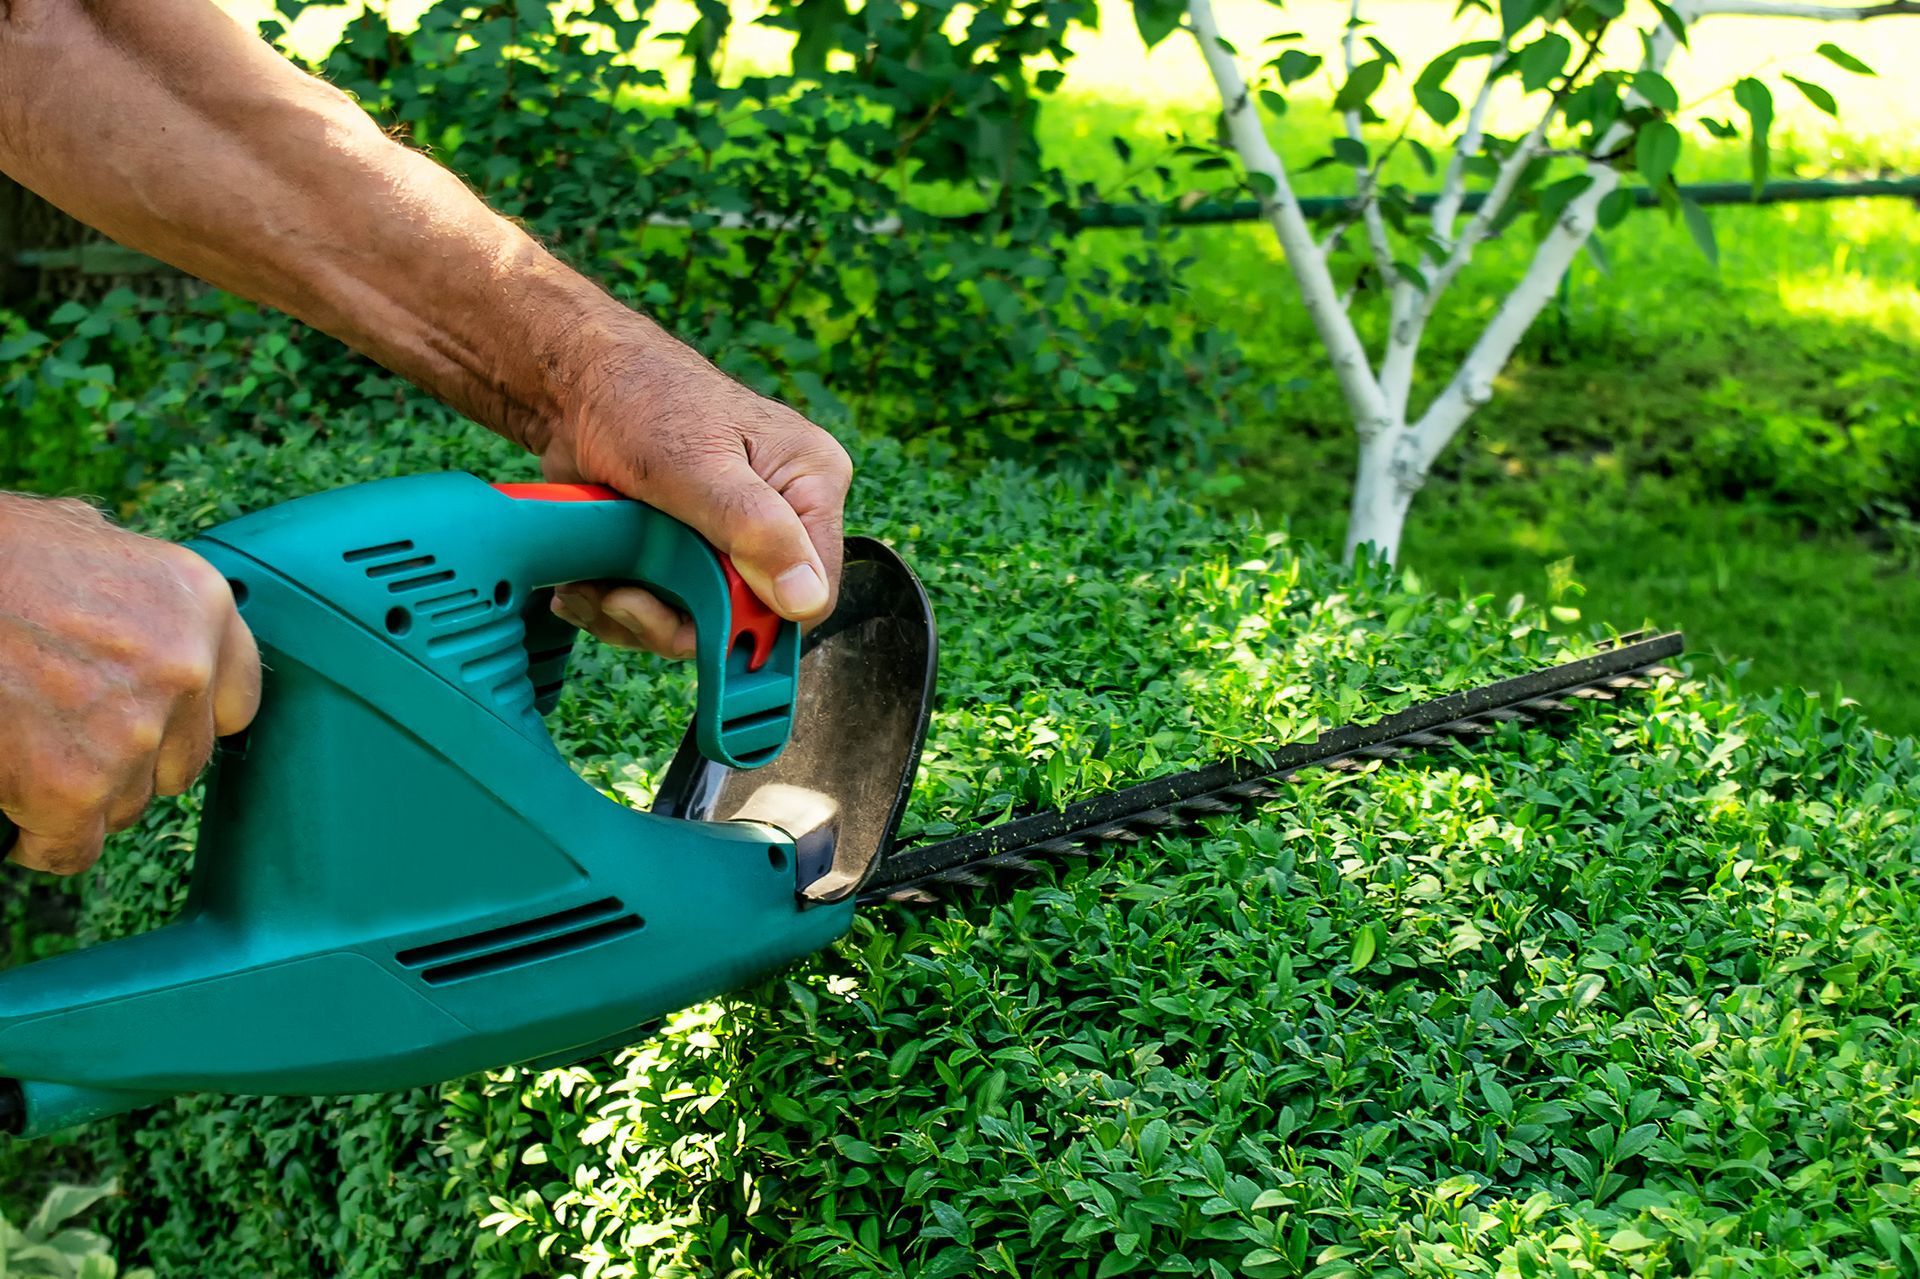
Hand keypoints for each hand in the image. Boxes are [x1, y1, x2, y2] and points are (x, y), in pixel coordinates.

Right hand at [0, 496, 260, 873]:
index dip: (184, 721)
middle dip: (131, 761)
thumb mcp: (87, 539)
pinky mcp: (73, 787)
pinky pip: (73, 846)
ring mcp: (135, 733)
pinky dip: (42, 840)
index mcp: (200, 603)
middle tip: (72, 738)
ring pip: (128, 804)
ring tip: (33, 755)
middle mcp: (186, 670)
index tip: (152, 727)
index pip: (234, 702)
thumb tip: (137, 614)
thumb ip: (133, 592)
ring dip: (84, 794)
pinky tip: (16, 814)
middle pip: (181, 762)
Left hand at [535, 326, 852, 657]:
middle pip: (748, 617)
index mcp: (811, 485)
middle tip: (621, 599)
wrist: (574, 383)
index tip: (693, 615)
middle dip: (676, 621)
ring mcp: (730, 541)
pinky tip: (589, 584)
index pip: (813, 591)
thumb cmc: (642, 398)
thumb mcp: (697, 467)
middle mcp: (780, 519)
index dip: (755, 618)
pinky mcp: (686, 555)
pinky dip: (618, 608)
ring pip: (698, 621)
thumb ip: (756, 532)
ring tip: (594, 587)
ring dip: (635, 617)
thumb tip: (806, 599)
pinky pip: (664, 611)